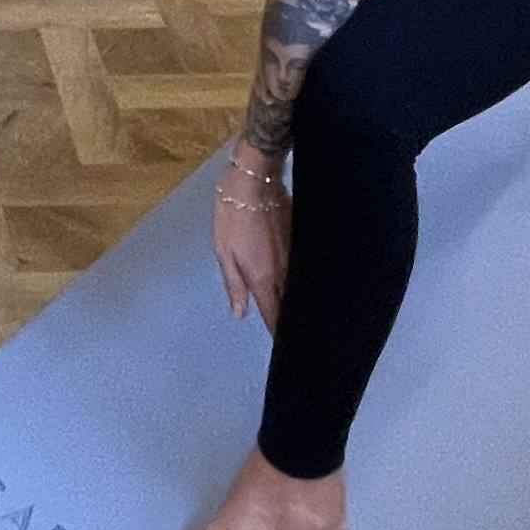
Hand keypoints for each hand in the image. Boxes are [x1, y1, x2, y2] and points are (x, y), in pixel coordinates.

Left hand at [210, 144, 289, 325]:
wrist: (256, 180)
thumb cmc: (233, 215)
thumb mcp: (223, 250)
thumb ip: (234, 284)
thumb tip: (240, 314)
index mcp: (262, 276)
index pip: (274, 313)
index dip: (278, 331)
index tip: (285, 348)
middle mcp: (284, 271)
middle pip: (291, 304)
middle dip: (293, 321)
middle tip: (296, 337)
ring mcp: (296, 256)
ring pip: (300, 288)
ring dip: (300, 302)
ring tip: (302, 317)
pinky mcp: (302, 241)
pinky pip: (305, 269)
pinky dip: (305, 281)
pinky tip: (304, 286)